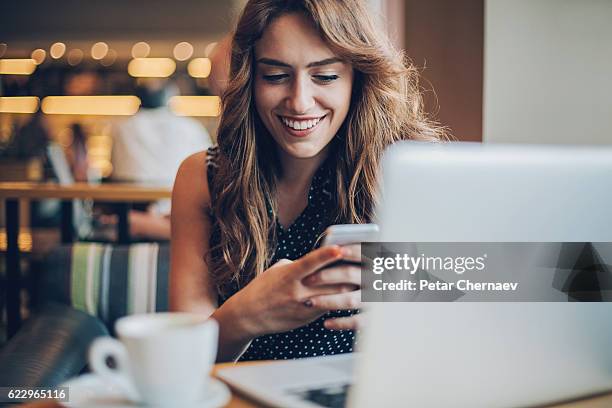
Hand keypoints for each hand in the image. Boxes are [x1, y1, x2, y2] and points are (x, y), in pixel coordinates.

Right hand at [225, 246, 355, 338]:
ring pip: (333, 296)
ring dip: (346, 287)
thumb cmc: (263, 287)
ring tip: (358, 278)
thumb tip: (320, 260)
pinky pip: (327, 307)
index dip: (326, 255)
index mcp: (289, 275)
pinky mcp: (306, 318)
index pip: (310, 263)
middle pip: (330, 281)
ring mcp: (302, 306)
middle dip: (346, 273)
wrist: (249, 315)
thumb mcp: (277, 270)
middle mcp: (297, 291)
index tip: (340, 248)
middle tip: (360, 264)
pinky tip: (343, 293)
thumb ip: (298, 264)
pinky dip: (336, 298)